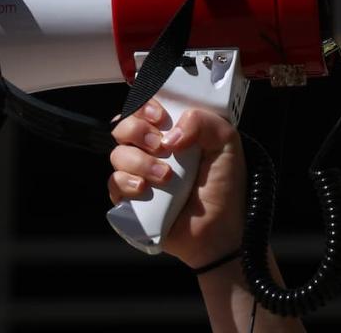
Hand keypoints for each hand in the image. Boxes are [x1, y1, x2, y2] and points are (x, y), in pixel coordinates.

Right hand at [108, 99, 247, 268]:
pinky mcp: (131, 199)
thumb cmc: (224, 187)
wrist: (219, 232)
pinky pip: (114, 183)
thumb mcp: (226, 144)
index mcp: (172, 131)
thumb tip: (172, 133)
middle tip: (161, 147)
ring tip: (166, 177)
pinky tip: (145, 189)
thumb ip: (204, 122)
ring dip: (140, 162)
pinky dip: (126, 183)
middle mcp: (152, 150)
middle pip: (124, 127)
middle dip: (138, 132)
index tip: (161, 117)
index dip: (146, 107)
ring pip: (118, 154)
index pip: (144, 107)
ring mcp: (139, 174)